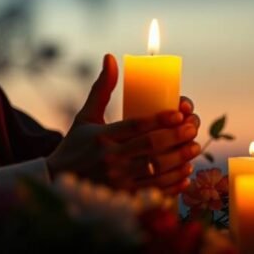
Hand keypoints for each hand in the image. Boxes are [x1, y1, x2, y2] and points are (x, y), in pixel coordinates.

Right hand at [46, 54, 200, 194]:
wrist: (58, 180)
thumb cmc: (76, 144)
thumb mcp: (86, 116)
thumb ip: (102, 89)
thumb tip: (110, 57)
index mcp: (103, 137)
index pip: (135, 126)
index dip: (159, 119)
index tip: (179, 113)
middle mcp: (111, 159)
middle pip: (150, 147)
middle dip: (176, 137)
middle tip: (193, 128)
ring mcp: (118, 181)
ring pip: (156, 170)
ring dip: (179, 159)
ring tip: (195, 148)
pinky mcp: (123, 197)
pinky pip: (154, 190)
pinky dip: (173, 183)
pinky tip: (186, 173)